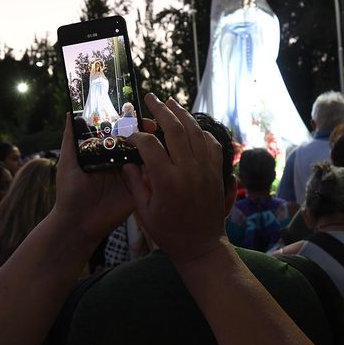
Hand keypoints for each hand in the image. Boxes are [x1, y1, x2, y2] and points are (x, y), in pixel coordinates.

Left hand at [54, 114, 152, 243]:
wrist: (77, 224)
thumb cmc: (69, 193)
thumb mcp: (67, 162)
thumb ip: (71, 138)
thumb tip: (69, 110)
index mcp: (105, 154)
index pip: (120, 133)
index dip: (128, 122)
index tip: (135, 113)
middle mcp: (119, 162)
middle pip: (136, 143)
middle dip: (145, 132)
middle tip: (151, 125)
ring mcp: (130, 177)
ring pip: (146, 158)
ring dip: (153, 148)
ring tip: (158, 139)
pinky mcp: (137, 191)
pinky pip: (149, 177)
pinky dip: (156, 168)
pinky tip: (160, 159)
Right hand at [124, 94, 226, 264]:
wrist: (201, 246)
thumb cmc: (168, 233)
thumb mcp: (143, 211)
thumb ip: (134, 183)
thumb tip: (127, 160)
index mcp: (167, 181)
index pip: (149, 145)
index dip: (137, 135)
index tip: (130, 134)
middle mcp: (188, 171)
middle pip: (175, 130)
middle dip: (161, 110)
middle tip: (151, 98)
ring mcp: (205, 170)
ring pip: (195, 132)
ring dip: (182, 115)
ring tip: (170, 103)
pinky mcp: (216, 173)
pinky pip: (211, 144)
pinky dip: (201, 132)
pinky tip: (192, 126)